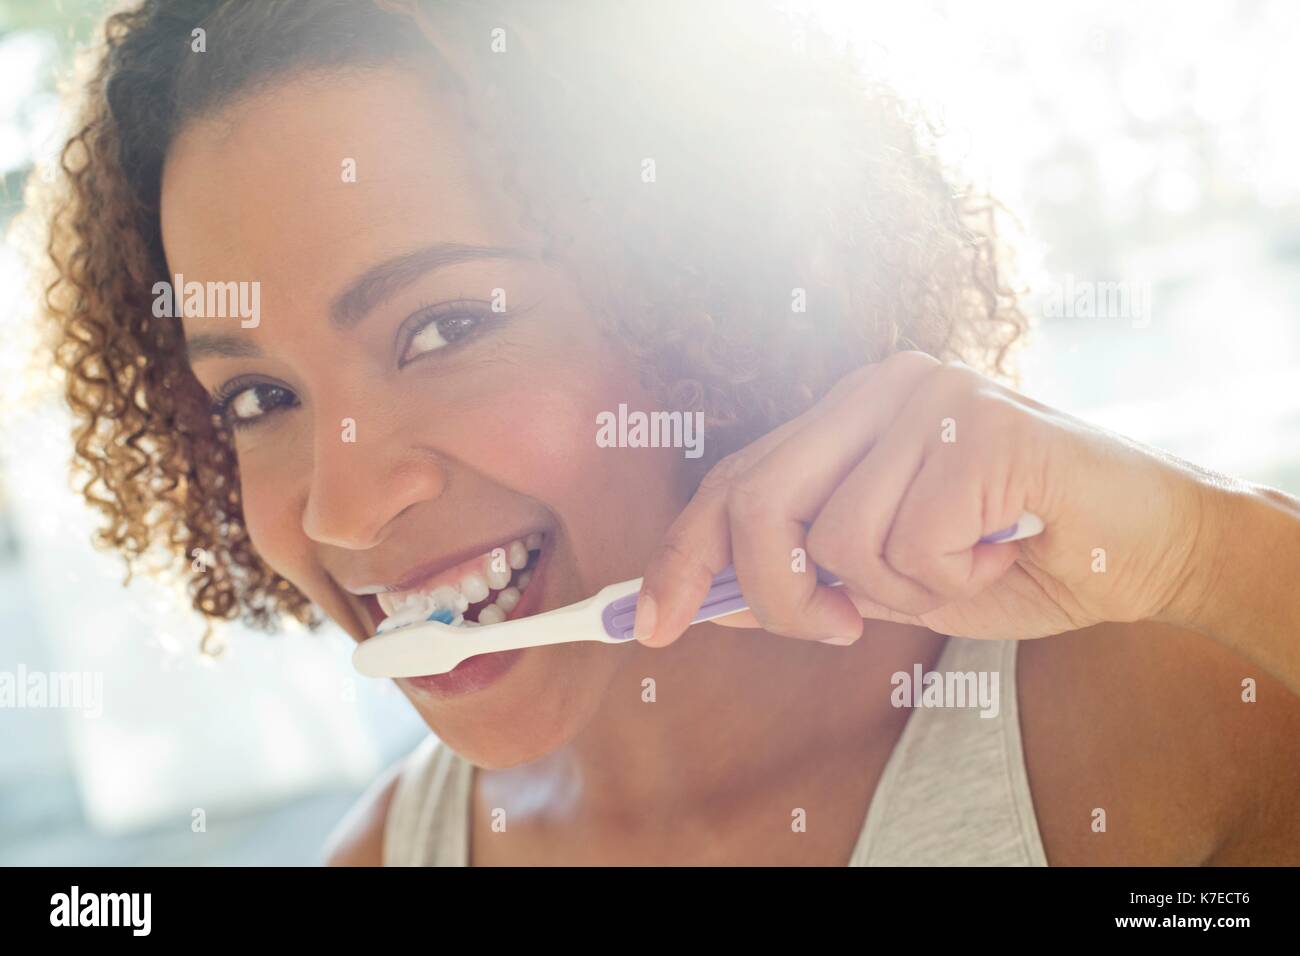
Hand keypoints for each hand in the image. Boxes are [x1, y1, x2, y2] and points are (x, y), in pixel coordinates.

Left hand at [633, 351, 1208, 645]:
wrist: (1151, 543)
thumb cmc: (1017, 557)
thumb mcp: (889, 578)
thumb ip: (805, 576)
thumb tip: (700, 601)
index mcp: (853, 411)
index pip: (737, 478)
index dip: (682, 554)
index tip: (647, 623)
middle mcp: (882, 386)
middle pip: (760, 498)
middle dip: (774, 594)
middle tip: (833, 629)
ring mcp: (933, 395)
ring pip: (839, 536)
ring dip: (896, 591)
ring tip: (964, 567)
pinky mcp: (983, 426)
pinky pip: (913, 544)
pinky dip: (954, 582)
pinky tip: (1003, 552)